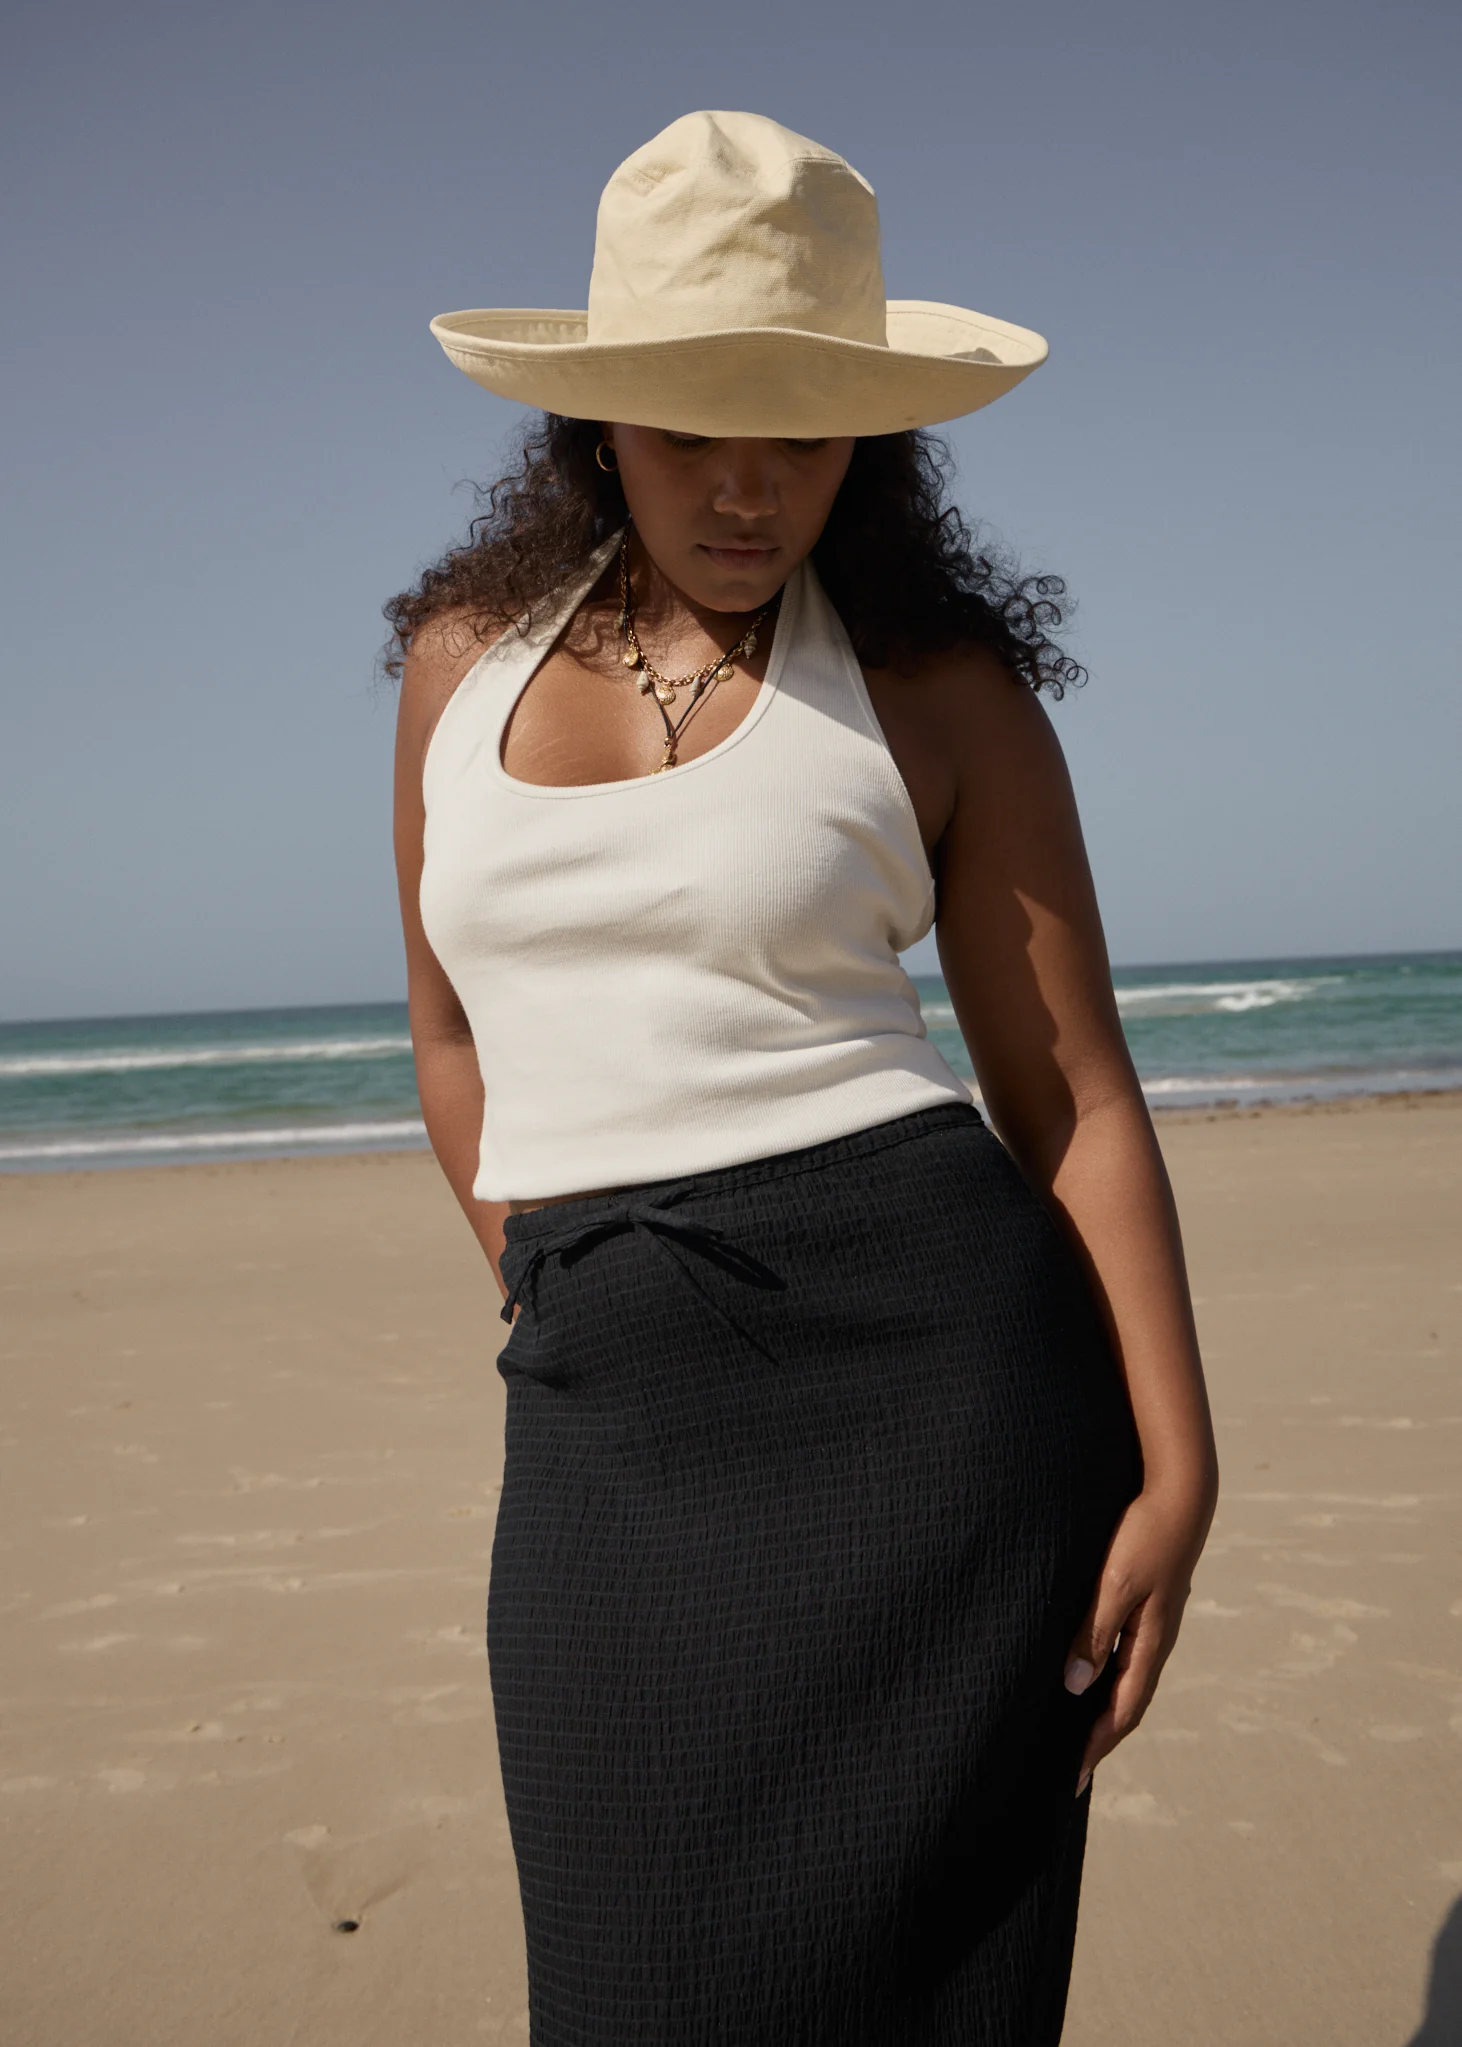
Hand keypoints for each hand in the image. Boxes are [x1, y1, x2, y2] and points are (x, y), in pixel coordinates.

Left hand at [1063, 1482, 1214, 1794]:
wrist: (1180, 1492)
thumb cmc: (1145, 1535)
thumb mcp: (1115, 1585)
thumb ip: (1095, 1633)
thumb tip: (1074, 1686)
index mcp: (1150, 1643)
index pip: (1123, 1710)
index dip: (1097, 1745)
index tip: (1073, 1777)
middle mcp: (1155, 1640)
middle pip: (1127, 1702)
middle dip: (1100, 1737)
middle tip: (1072, 1768)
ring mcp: (1153, 1622)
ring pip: (1126, 1678)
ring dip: (1103, 1708)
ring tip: (1076, 1731)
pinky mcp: (1147, 1603)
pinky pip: (1125, 1652)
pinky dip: (1106, 1676)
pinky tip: (1088, 1672)